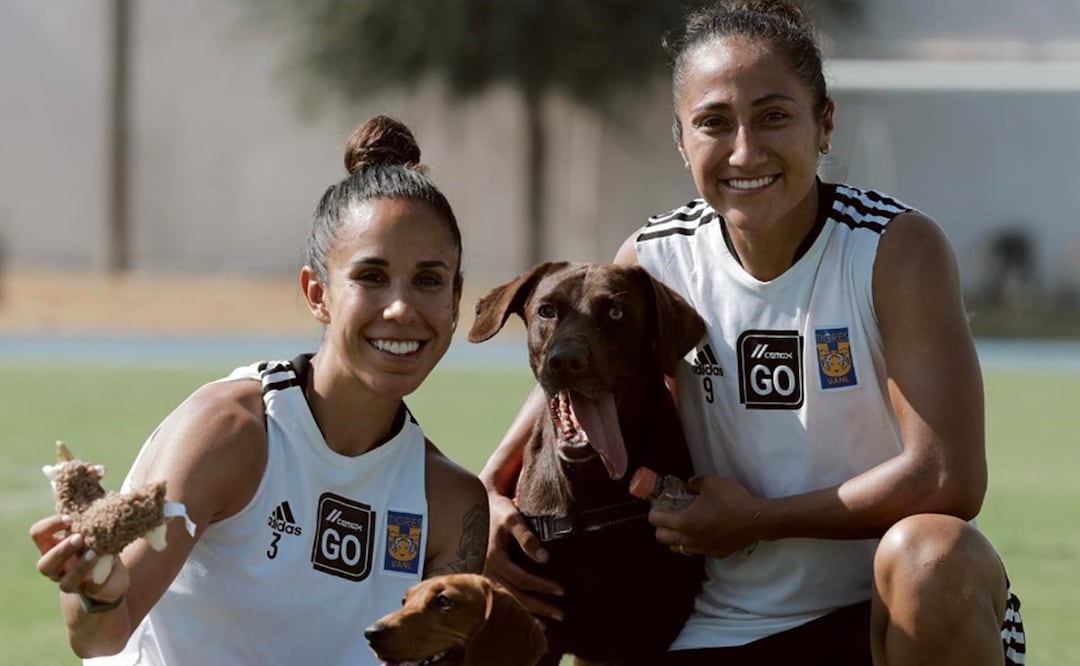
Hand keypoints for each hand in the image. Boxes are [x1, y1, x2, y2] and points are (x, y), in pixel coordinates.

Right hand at [31, 514, 129, 602]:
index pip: (38, 535)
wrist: (111, 572)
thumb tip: (91, 480)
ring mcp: (71, 582)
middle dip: (62, 550)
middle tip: (79, 537)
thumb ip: (85, 512)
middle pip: (45, 564)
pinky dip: (101, 576)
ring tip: (94, 553)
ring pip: (66, 582)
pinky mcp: (92, 590)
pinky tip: (110, 565)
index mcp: (52, 547)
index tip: (70, 517)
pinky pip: (93, 587)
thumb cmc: (96, 542)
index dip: (50, 526)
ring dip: (81, 566)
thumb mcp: (90, 527)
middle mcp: (57, 568)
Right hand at [483, 492, 563, 620]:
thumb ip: (527, 537)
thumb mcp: (512, 517)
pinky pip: (498, 597)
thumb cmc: (496, 511)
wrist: (473, 507)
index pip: (522, 579)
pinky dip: (513, 607)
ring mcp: (481, 576)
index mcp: (494, 558)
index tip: (561, 591)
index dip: (542, 587)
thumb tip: (545, 558)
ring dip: (526, 613)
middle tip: (561, 615)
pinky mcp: (481, 576)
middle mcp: (485, 571)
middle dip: (539, 607)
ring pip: (505, 600)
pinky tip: (525, 615)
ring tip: (545, 624)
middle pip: (514, 596)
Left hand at [648, 474, 763, 558]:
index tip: (660, 503)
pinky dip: (695, 542)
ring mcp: (702, 549)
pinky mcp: (715, 554)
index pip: (656, 520)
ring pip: (678, 548)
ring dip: (676, 537)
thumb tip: (688, 485)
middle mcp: (688, 539)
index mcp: (683, 522)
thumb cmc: (731, 500)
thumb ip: (694, 483)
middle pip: (661, 537)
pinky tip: (705, 531)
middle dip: (661, 526)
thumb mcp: (710, 483)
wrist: (757, 520)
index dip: (655, 510)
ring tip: (686, 524)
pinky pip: (697, 550)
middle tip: (670, 514)